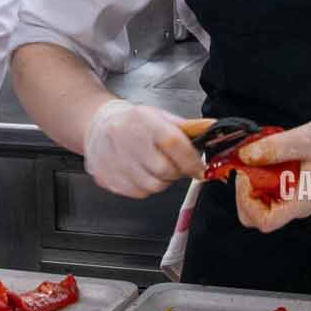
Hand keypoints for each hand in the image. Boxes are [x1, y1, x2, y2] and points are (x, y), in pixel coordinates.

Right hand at [83, 99, 205, 197]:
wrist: (98, 127)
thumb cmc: (134, 122)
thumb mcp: (160, 116)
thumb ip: (186, 129)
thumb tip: (212, 132)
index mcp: (143, 120)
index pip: (173, 143)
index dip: (191, 160)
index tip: (200, 168)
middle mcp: (126, 139)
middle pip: (164, 170)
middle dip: (178, 172)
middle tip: (177, 166)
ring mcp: (114, 161)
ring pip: (153, 186)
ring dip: (162, 181)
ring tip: (156, 166)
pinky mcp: (108, 178)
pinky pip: (139, 193)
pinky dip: (147, 186)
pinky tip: (142, 172)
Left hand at [235, 103, 310, 233]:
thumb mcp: (307, 138)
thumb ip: (274, 148)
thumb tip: (244, 155)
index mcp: (303, 202)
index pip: (263, 221)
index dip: (246, 202)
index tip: (245, 175)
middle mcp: (301, 205)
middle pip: (260, 214)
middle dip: (247, 191)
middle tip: (249, 162)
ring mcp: (302, 196)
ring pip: (267, 199)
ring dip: (257, 179)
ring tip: (264, 152)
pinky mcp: (304, 185)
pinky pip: (278, 186)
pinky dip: (269, 171)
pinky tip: (275, 151)